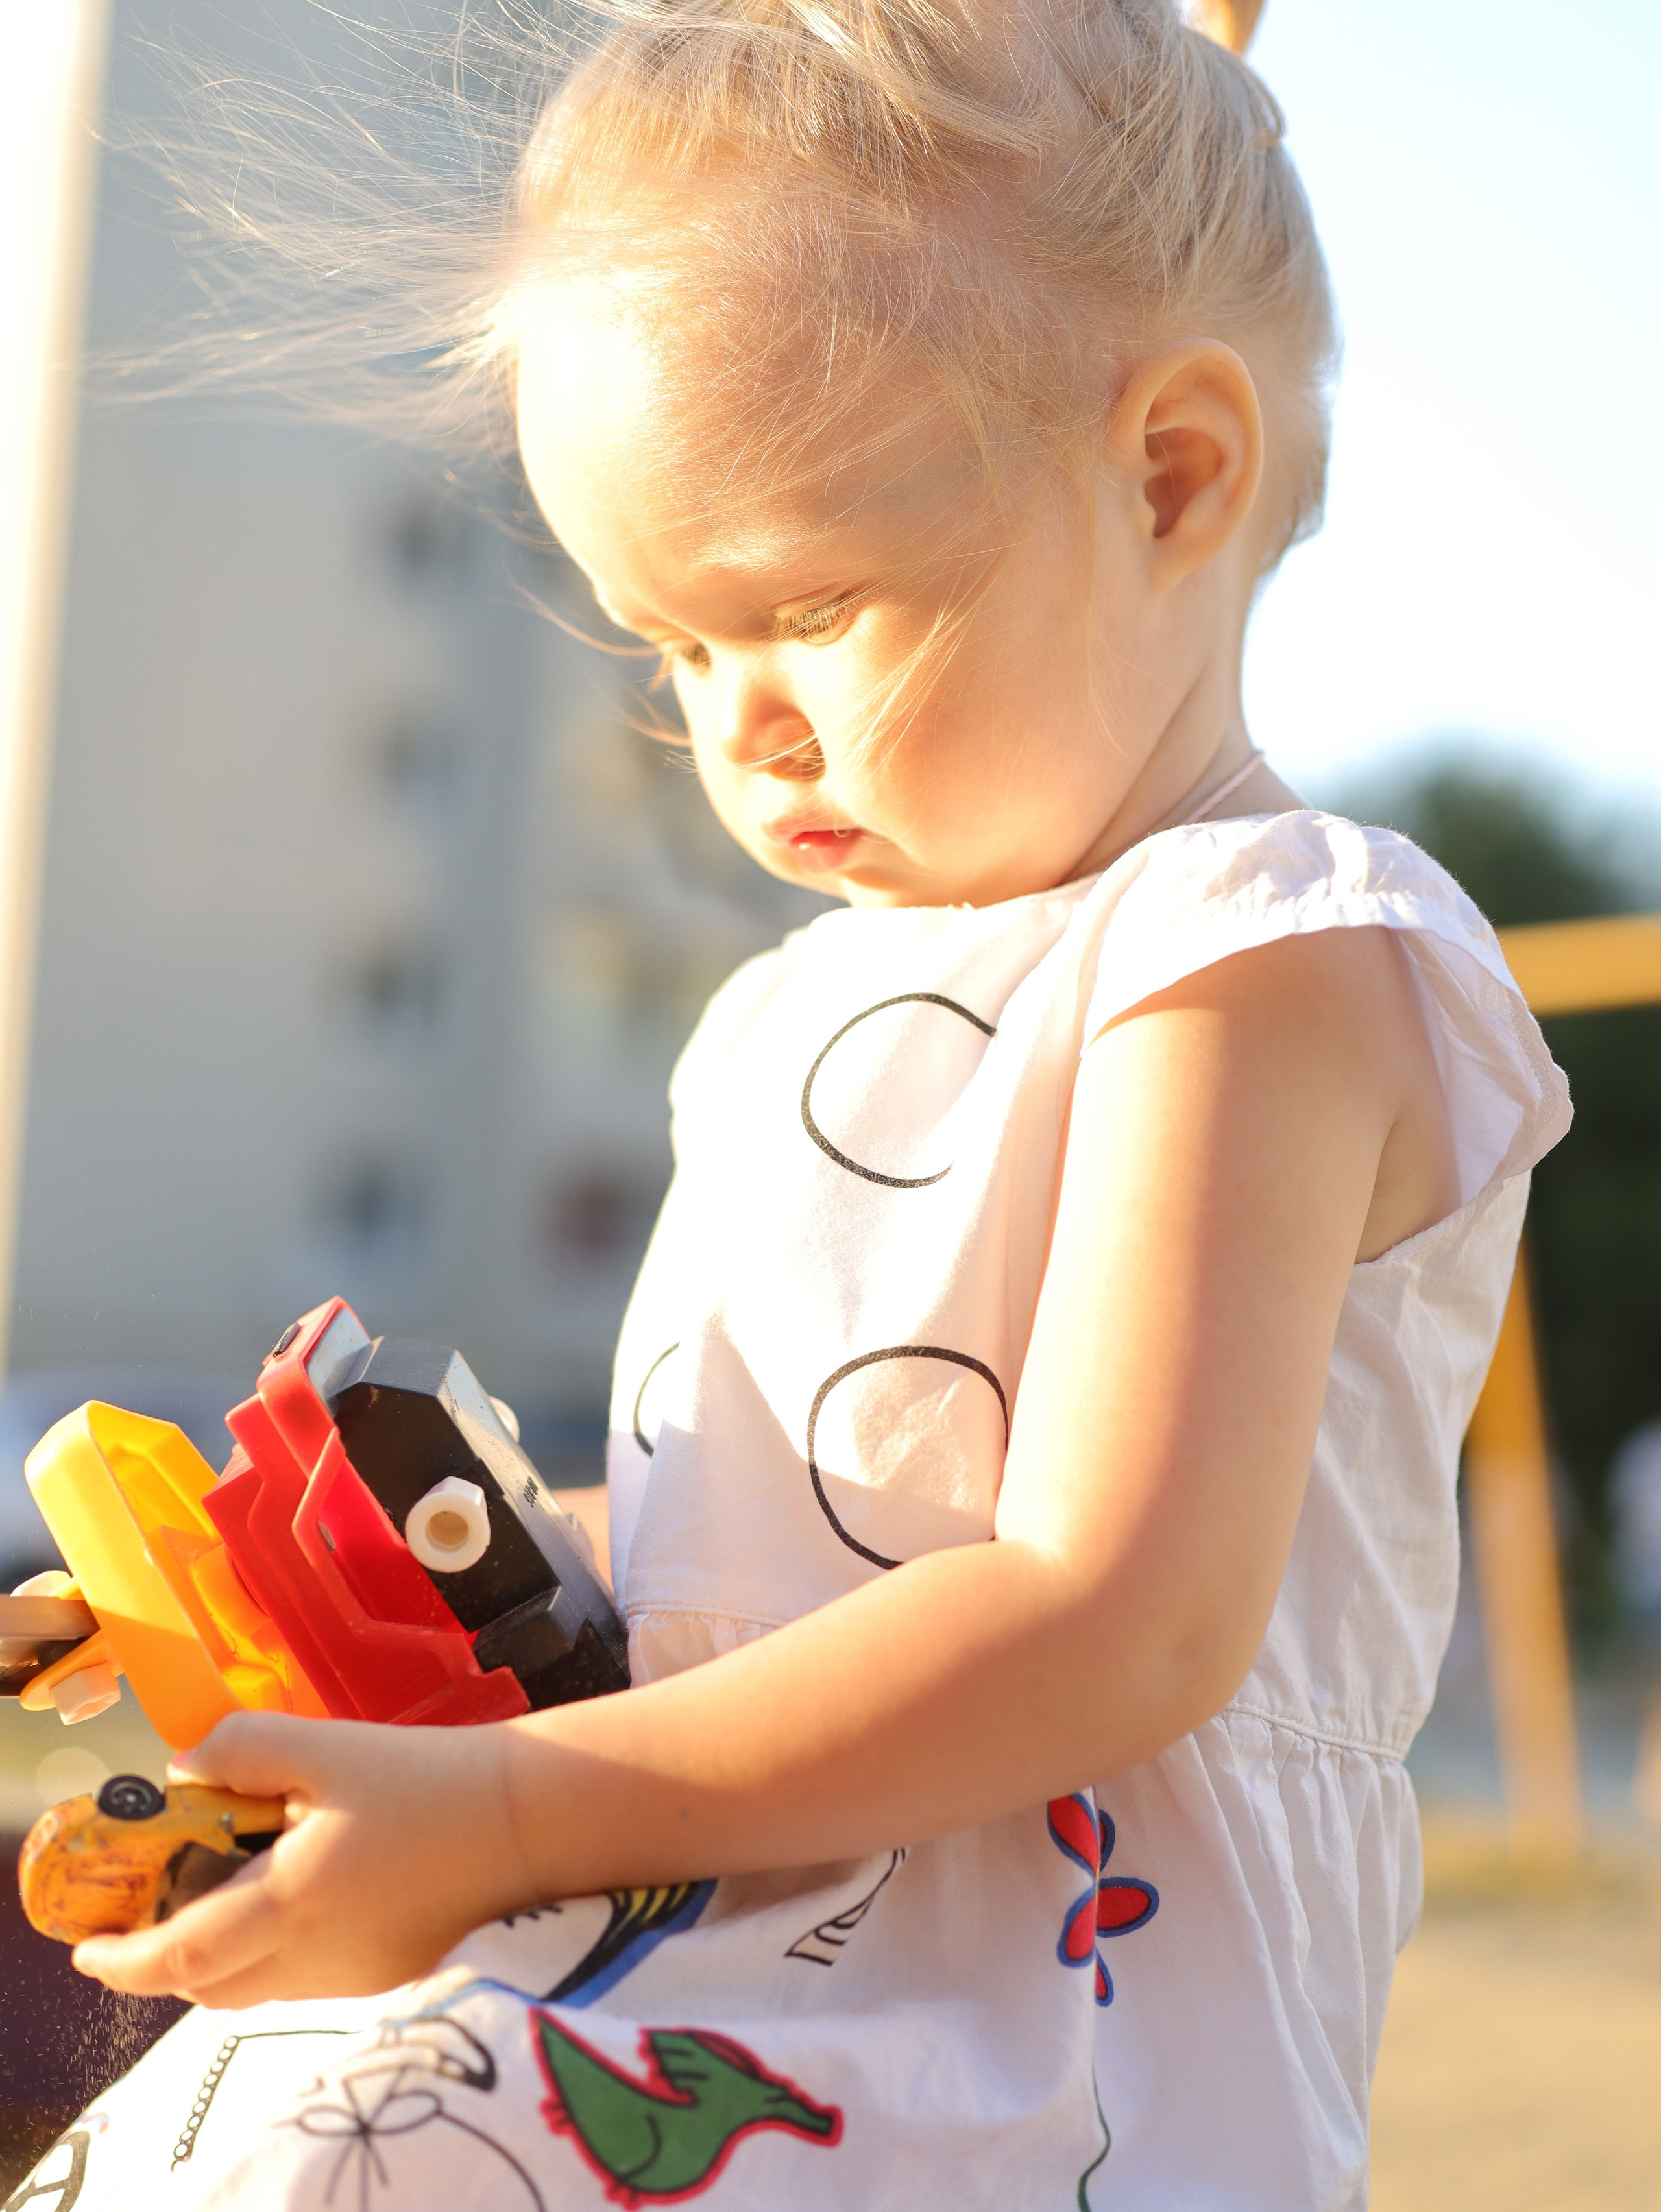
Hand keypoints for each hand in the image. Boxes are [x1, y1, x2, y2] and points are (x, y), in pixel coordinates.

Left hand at [71, 1711, 535, 2006]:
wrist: (531, 1821)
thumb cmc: (433, 1781)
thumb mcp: (331, 1746)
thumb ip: (245, 1748)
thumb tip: (187, 1765)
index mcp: (291, 1905)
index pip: (179, 1958)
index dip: (122, 1961)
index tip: (89, 1949)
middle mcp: (316, 1958)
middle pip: (210, 1985)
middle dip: (167, 1957)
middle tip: (154, 1907)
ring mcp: (356, 1974)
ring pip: (259, 1983)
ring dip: (226, 1949)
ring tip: (233, 1881)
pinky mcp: (392, 1971)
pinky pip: (308, 1974)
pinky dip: (280, 1946)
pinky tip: (305, 1884)